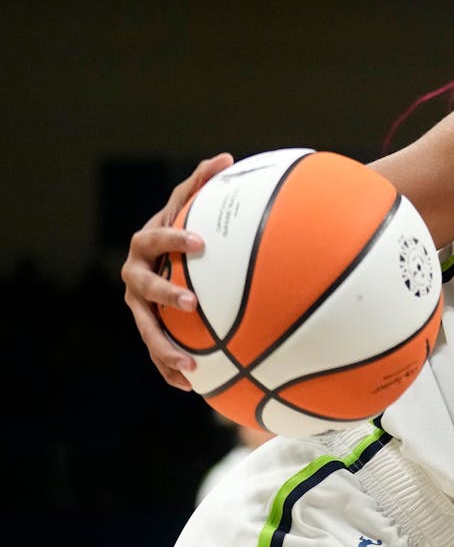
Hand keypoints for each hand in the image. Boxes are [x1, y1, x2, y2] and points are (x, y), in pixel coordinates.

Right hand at [119, 153, 233, 389]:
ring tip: (192, 367)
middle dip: (166, 296)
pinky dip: (171, 369)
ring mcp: (138, 306)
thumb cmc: (180, 228)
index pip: (155, 239)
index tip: (199, 242)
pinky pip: (157, 352)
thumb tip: (226, 157)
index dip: (173, 239)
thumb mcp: (188, 205)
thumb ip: (203, 183)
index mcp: (145, 245)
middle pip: (143, 289)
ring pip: (147, 329)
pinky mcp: (149, 327)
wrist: (159, 258)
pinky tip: (193, 388)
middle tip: (192, 304)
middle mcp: (135, 277)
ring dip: (166, 349)